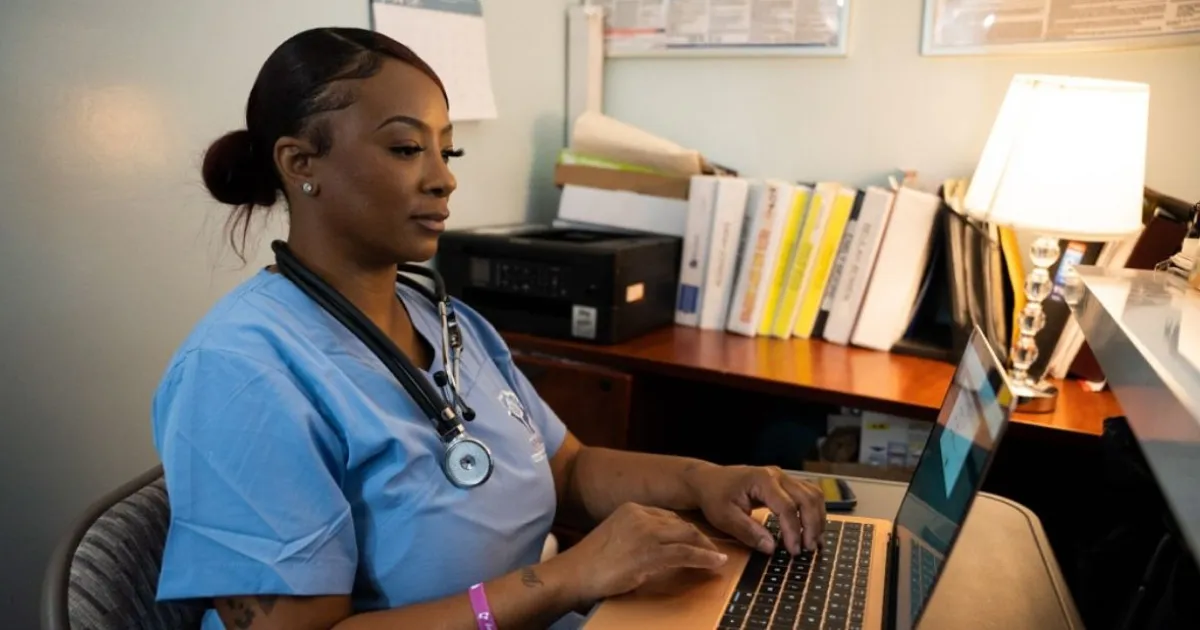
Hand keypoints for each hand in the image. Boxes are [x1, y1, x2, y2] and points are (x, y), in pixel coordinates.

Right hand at [559, 502, 728, 602]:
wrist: (575, 573)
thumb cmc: (592, 561)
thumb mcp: (616, 537)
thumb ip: (637, 535)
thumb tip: (659, 547)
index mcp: (632, 508)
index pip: (668, 516)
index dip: (685, 530)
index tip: (696, 540)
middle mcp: (641, 515)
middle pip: (681, 524)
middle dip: (700, 537)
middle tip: (712, 550)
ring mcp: (646, 533)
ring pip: (688, 536)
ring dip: (707, 548)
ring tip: (718, 558)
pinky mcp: (650, 553)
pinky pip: (685, 553)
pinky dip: (704, 558)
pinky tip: (715, 563)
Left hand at [686, 464, 825, 555]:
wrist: (708, 480)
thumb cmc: (714, 496)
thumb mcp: (724, 517)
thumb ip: (748, 532)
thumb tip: (771, 548)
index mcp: (762, 480)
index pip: (787, 507)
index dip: (793, 531)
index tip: (794, 552)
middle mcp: (777, 475)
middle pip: (807, 498)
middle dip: (812, 525)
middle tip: (808, 549)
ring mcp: (783, 477)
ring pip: (813, 494)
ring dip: (818, 518)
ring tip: (814, 542)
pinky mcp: (785, 483)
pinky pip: (808, 494)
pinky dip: (814, 512)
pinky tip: (812, 529)